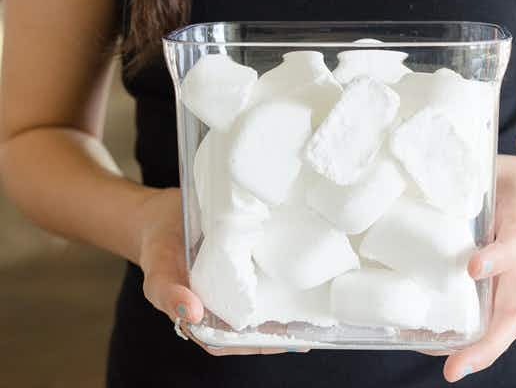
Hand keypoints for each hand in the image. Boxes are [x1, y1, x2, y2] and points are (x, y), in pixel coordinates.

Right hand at [135, 187, 301, 354]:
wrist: (160, 214)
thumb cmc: (158, 248)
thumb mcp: (157, 270)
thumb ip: (168, 293)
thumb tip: (193, 313)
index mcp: (201, 316)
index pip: (231, 341)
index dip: (258, 345)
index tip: (287, 343)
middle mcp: (221, 303)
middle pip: (253, 325)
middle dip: (282, 328)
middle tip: (311, 326)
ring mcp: (235, 283)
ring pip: (263, 302)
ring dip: (286, 305)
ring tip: (315, 307)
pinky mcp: (244, 260)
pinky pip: (263, 272)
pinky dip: (280, 274)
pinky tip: (301, 273)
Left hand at [441, 155, 515, 381]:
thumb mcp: (499, 168)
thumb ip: (463, 172)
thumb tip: (411, 168)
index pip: (513, 243)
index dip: (495, 257)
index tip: (471, 267)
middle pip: (513, 310)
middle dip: (486, 342)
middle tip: (454, 368)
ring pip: (507, 323)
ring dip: (479, 351)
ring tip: (447, 369)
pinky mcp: (514, 289)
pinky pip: (497, 317)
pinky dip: (473, 336)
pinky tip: (439, 345)